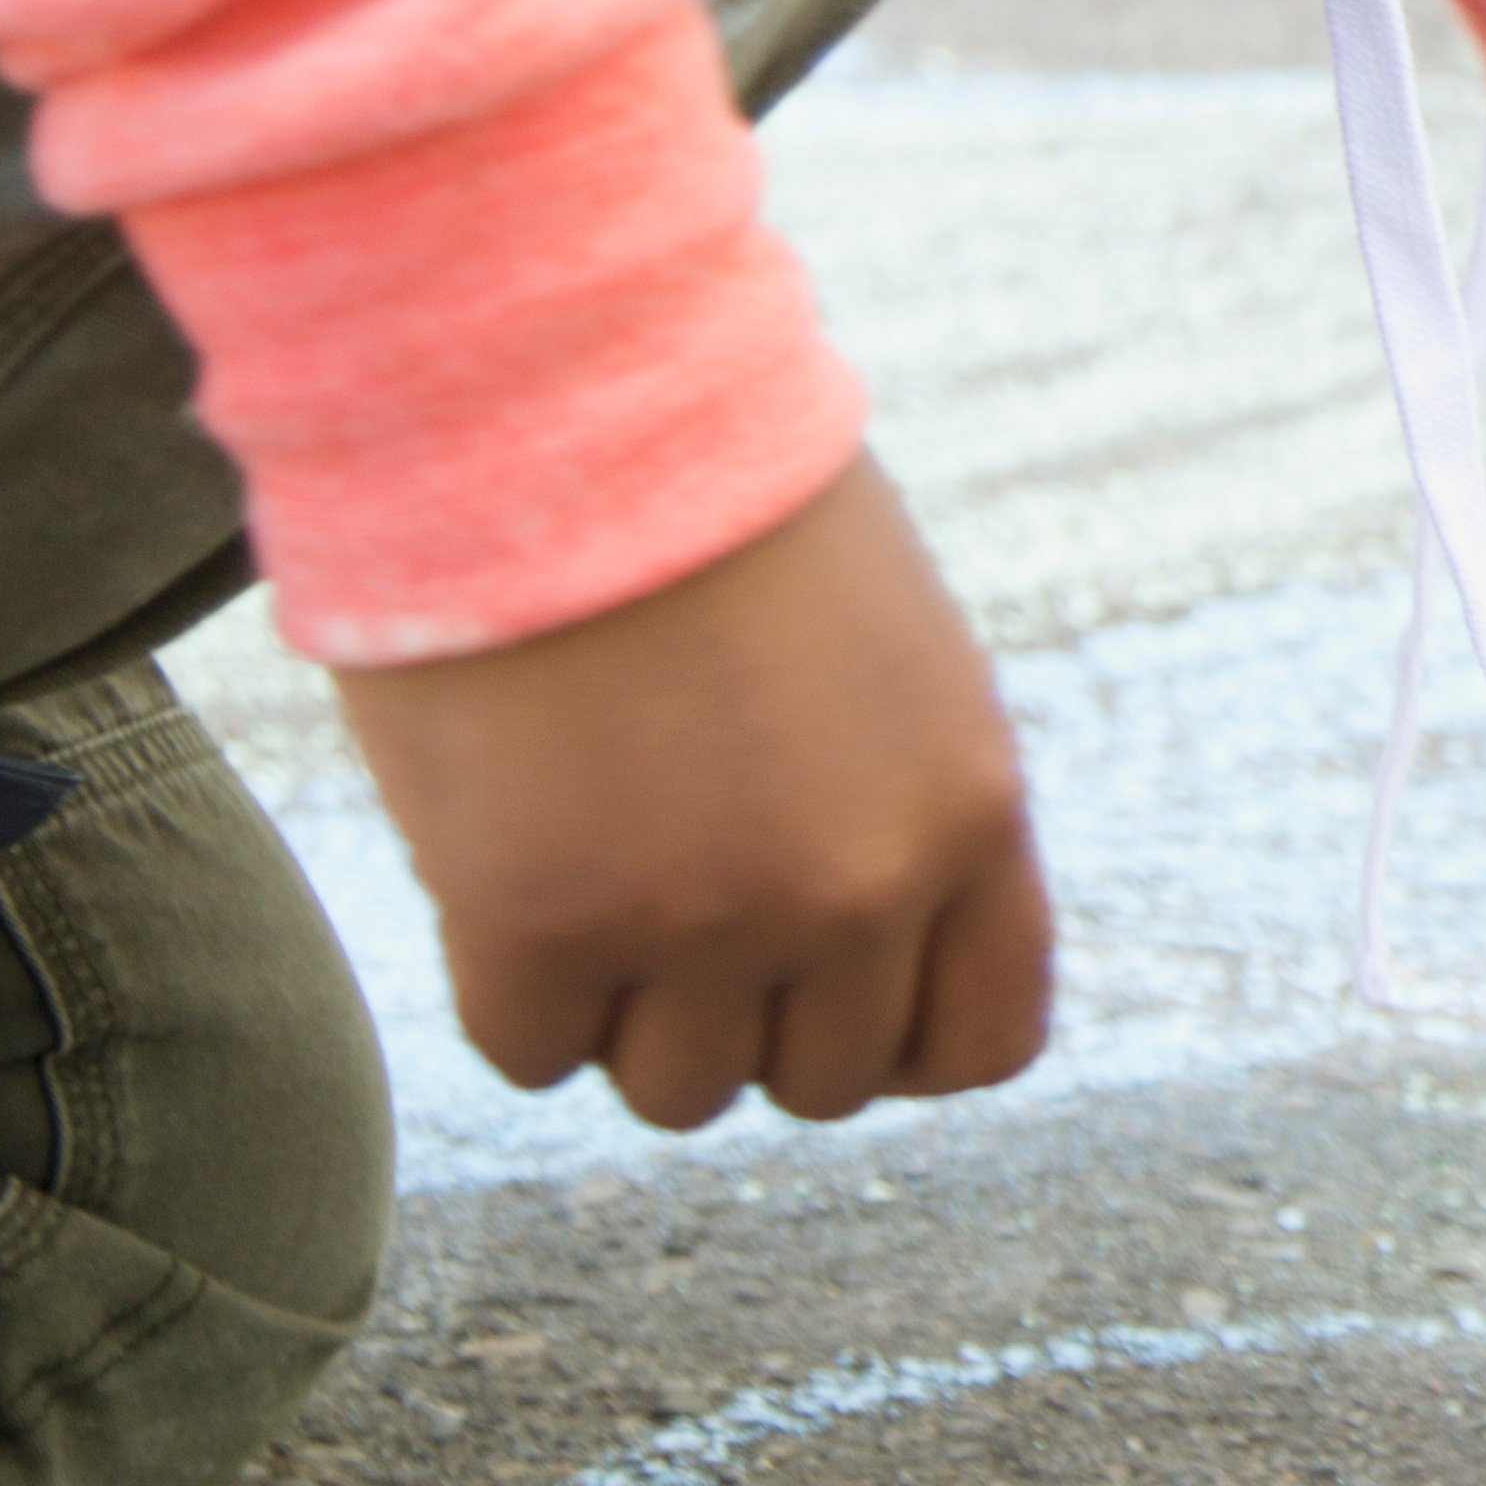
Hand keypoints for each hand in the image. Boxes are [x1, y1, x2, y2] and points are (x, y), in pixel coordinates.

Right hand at [328, 455, 1052, 1132]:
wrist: (562, 393)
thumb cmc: (711, 498)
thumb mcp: (888, 656)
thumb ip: (895, 809)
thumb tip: (851, 957)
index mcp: (971, 809)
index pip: (982, 1040)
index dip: (894, 1037)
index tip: (821, 991)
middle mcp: (862, 886)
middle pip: (819, 1082)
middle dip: (748, 1013)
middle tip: (675, 896)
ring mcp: (707, 918)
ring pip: (677, 1092)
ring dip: (627, 1012)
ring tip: (589, 865)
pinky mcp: (542, 924)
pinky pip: (531, 1052)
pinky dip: (514, 990)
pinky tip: (503, 867)